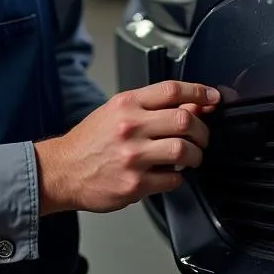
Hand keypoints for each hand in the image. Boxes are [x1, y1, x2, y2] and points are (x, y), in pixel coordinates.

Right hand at [34, 80, 220, 214]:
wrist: (62, 170)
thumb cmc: (89, 141)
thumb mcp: (117, 112)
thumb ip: (153, 107)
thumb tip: (192, 103)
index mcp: (126, 104)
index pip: (172, 90)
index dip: (199, 91)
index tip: (212, 97)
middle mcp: (130, 127)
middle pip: (184, 119)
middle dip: (202, 130)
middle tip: (201, 137)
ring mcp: (133, 157)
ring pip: (184, 150)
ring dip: (196, 156)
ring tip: (191, 157)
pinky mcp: (135, 184)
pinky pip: (173, 180)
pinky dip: (178, 178)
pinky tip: (168, 174)